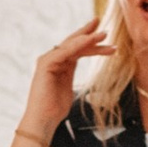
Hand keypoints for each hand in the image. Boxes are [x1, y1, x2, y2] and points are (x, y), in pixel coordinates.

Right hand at [21, 18, 106, 140]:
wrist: (43, 120)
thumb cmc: (55, 108)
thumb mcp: (68, 86)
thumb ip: (71, 72)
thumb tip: (77, 64)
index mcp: (58, 64)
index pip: (75, 47)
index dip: (88, 39)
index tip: (102, 34)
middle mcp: (52, 59)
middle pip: (73, 42)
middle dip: (88, 33)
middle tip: (103, 26)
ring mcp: (47, 60)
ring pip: (71, 45)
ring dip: (89, 39)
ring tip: (104, 35)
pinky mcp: (45, 64)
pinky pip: (65, 51)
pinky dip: (77, 45)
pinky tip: (89, 41)